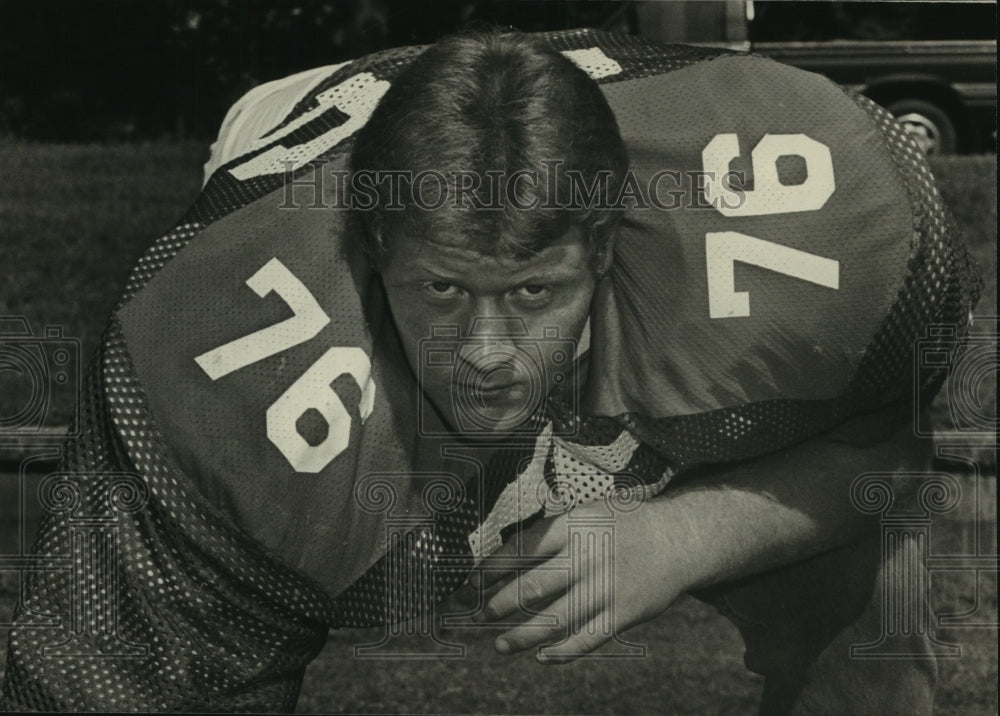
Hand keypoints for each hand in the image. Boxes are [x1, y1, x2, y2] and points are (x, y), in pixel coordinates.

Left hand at [462, 498, 693, 662]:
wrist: (678, 538)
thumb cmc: (622, 525)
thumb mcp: (586, 514)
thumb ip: (551, 535)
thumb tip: (504, 558)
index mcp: (574, 527)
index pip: (522, 549)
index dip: (492, 568)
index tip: (470, 582)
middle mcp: (587, 557)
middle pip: (533, 586)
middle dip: (499, 604)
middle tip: (478, 614)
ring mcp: (606, 586)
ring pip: (555, 618)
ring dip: (523, 635)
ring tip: (500, 645)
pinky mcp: (624, 612)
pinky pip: (587, 638)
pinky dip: (563, 652)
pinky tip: (542, 657)